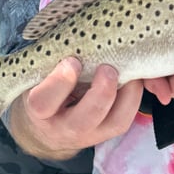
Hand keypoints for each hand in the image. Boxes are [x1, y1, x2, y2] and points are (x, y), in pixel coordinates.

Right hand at [8, 58, 143, 159]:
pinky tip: (134, 78)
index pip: (43, 102)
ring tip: (130, 72)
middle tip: (107, 68)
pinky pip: (126, 119)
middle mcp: (62, 128)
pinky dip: (134, 96)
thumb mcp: (42, 74)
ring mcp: (88, 135)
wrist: (49, 123)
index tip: (73, 61)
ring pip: (114, 123)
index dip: (60, 82)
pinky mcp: (107, 133)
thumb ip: (54, 59)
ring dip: (128, 96)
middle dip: (101, 93)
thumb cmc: (45, 85)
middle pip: (82, 122)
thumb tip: (78, 38)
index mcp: (39, 109)